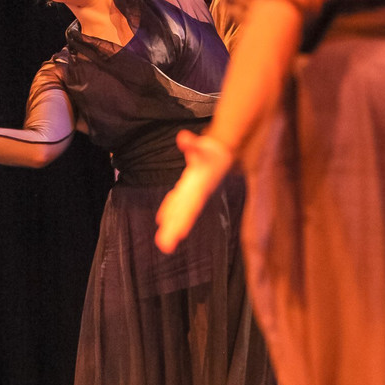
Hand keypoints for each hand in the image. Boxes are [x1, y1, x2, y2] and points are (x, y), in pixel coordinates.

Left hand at [155, 131, 232, 252]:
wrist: (223, 151)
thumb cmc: (213, 149)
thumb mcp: (203, 145)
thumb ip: (191, 143)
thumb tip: (181, 137)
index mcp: (199, 187)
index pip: (191, 206)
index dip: (184, 219)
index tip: (179, 234)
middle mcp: (195, 194)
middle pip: (184, 215)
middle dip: (175, 230)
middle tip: (165, 247)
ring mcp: (192, 193)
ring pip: (179, 212)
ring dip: (171, 226)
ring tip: (163, 244)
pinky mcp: (188, 189)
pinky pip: (177, 204)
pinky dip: (169, 211)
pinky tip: (160, 220)